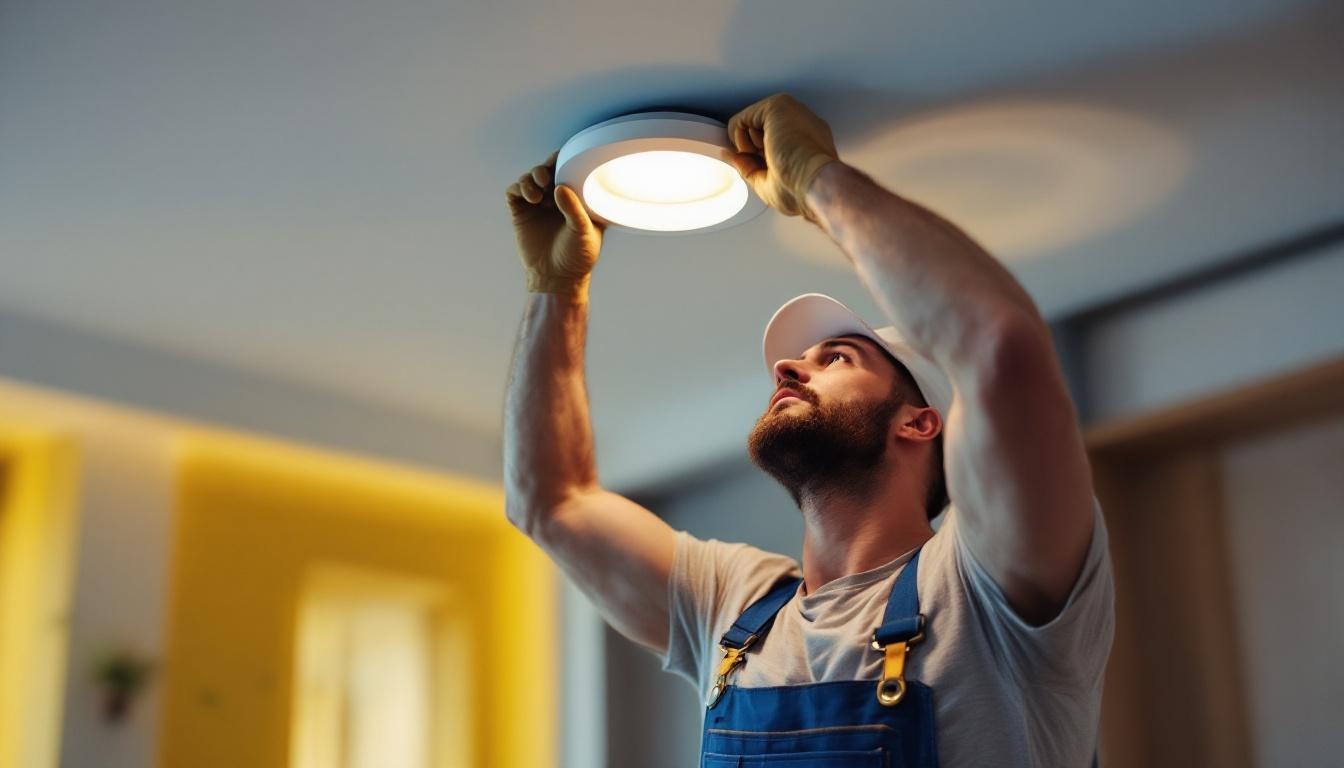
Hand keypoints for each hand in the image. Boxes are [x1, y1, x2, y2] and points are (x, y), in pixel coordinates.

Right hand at [506, 150, 604, 299]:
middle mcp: (555, 198)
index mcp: (574, 198)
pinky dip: (519, 188)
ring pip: (529, 178)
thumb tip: (560, 187)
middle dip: (544, 168)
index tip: (560, 157)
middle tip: (546, 178)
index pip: (567, 170)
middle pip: (545, 169)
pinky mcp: (520, 213)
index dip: (563, 160)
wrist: (557, 278)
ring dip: (531, 178)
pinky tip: (530, 198)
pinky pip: (514, 191)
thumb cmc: (578, 257)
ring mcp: (536, 205)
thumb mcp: (584, 232)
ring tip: (538, 193)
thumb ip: (574, 208)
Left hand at [726, 93, 839, 222]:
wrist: (814, 183)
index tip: (757, 169)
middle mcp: (802, 124)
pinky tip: (756, 149)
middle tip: (766, 167)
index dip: (757, 157)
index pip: (772, 142)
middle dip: (753, 151)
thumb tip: (731, 157)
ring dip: (749, 146)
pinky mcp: (777, 106)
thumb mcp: (768, 183)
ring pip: (751, 124)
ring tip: (768, 158)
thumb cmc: (802, 189)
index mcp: (808, 141)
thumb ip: (749, 167)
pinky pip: (742, 119)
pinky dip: (739, 138)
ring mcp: (791, 113)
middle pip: (761, 132)